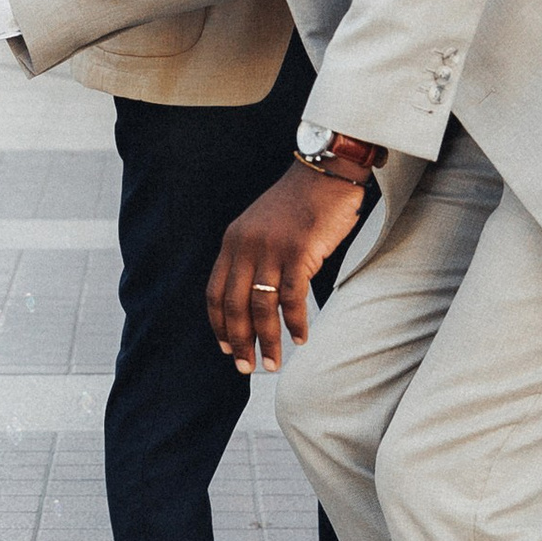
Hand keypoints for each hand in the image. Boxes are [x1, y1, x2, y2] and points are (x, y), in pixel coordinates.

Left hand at [207, 160, 371, 374]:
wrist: (326, 173)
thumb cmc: (300, 204)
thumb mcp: (262, 227)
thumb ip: (252, 256)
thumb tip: (254, 299)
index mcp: (233, 241)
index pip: (215, 293)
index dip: (219, 325)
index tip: (225, 348)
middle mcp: (246, 246)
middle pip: (234, 306)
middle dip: (239, 342)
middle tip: (247, 367)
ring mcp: (271, 249)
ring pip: (261, 308)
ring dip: (267, 341)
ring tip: (274, 363)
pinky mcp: (299, 252)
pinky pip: (292, 298)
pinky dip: (295, 323)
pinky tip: (301, 338)